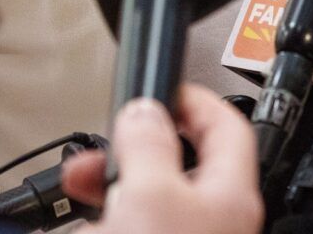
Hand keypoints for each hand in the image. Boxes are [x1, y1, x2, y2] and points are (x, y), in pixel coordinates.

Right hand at [62, 86, 261, 233]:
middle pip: (178, 162)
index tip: (162, 90)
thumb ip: (148, 144)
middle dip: (132, 149)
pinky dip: (108, 219)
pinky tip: (89, 224)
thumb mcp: (150, 193)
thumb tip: (145, 111)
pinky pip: (134, 224)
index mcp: (231, 193)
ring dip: (112, 189)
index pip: (227, 125)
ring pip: (149, 198)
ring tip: (81, 188)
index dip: (195, 100)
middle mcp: (215, 219)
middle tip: (102, 148)